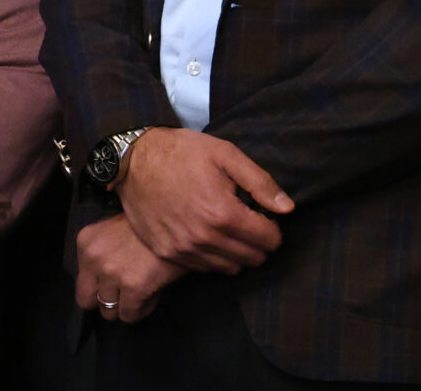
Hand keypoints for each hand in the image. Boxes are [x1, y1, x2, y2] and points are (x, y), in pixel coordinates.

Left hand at [75, 214, 183, 323]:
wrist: (176, 225)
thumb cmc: (148, 229)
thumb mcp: (113, 232)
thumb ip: (102, 254)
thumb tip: (102, 283)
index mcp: (86, 243)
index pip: (81, 280)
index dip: (97, 286)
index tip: (111, 285)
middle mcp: (93, 258)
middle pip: (86, 300)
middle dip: (103, 302)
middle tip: (121, 296)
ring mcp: (111, 273)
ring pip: (108, 311)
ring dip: (123, 307)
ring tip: (138, 296)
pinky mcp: (132, 287)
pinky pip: (129, 315)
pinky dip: (139, 312)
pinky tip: (149, 298)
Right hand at [117, 128, 293, 273]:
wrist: (132, 160)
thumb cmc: (180, 153)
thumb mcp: (225, 154)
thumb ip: (260, 183)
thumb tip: (288, 209)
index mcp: (224, 213)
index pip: (269, 239)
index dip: (272, 227)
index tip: (262, 216)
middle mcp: (205, 237)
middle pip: (253, 257)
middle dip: (257, 242)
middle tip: (247, 224)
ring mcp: (184, 248)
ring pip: (231, 267)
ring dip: (237, 253)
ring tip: (228, 232)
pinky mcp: (167, 252)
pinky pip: (204, 268)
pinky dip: (212, 257)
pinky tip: (207, 237)